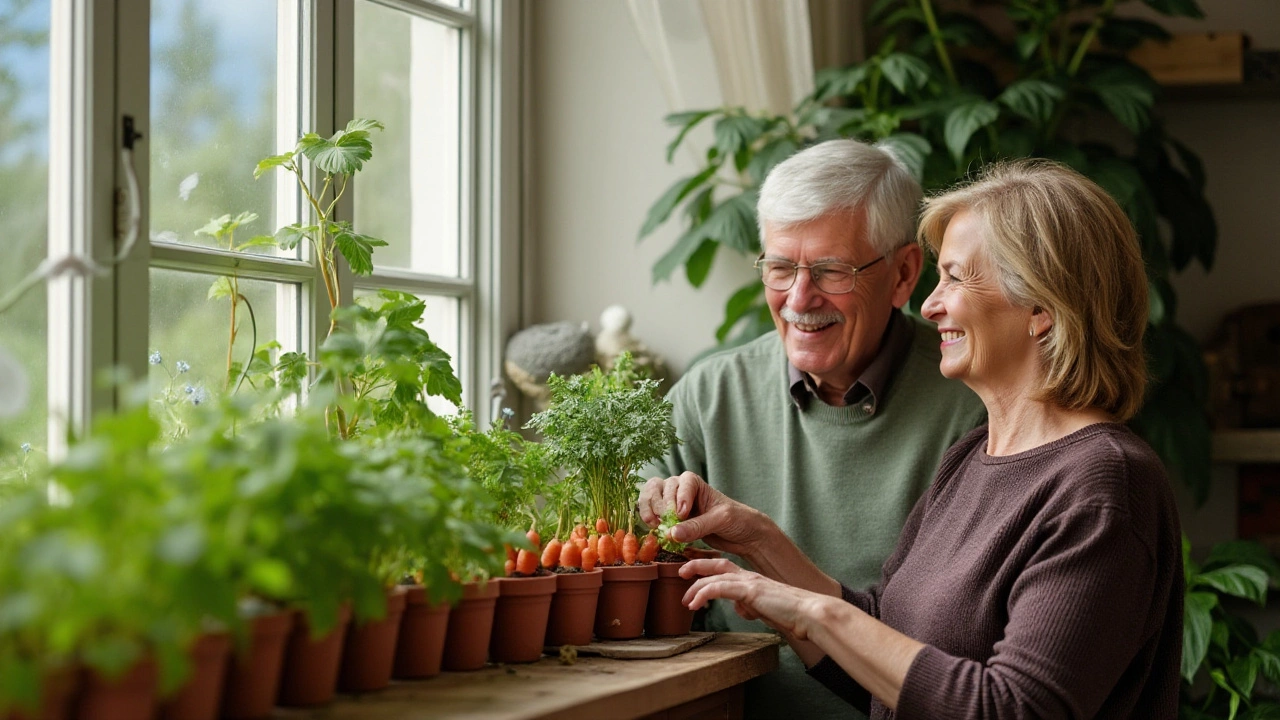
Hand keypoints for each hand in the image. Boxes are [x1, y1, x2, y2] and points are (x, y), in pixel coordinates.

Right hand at [637, 471, 770, 558]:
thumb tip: (671, 534)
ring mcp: (673, 504)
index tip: (682, 515)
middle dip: (660, 505)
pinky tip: (654, 529)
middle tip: (664, 522)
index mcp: (694, 483)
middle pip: (660, 487)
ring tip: (655, 525)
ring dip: (648, 509)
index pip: (680, 483)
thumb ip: (696, 526)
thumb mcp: (720, 520)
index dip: (679, 498)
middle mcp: (681, 490)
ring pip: (651, 496)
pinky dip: (648, 518)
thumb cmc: (737, 520)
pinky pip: (652, 513)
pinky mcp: (671, 519)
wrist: (743, 534)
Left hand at [679, 558, 820, 640]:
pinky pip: (719, 588)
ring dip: (696, 587)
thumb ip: (750, 606)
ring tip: (685, 600)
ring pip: (714, 577)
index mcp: (752, 579)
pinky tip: (695, 603)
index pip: (725, 568)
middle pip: (716, 564)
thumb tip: (740, 609)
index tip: (693, 575)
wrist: (808, 613)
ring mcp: (748, 582)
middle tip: (680, 573)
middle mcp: (748, 576)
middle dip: (696, 566)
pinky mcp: (749, 591)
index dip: (708, 569)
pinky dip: (704, 594)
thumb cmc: (791, 614)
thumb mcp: (764, 609)